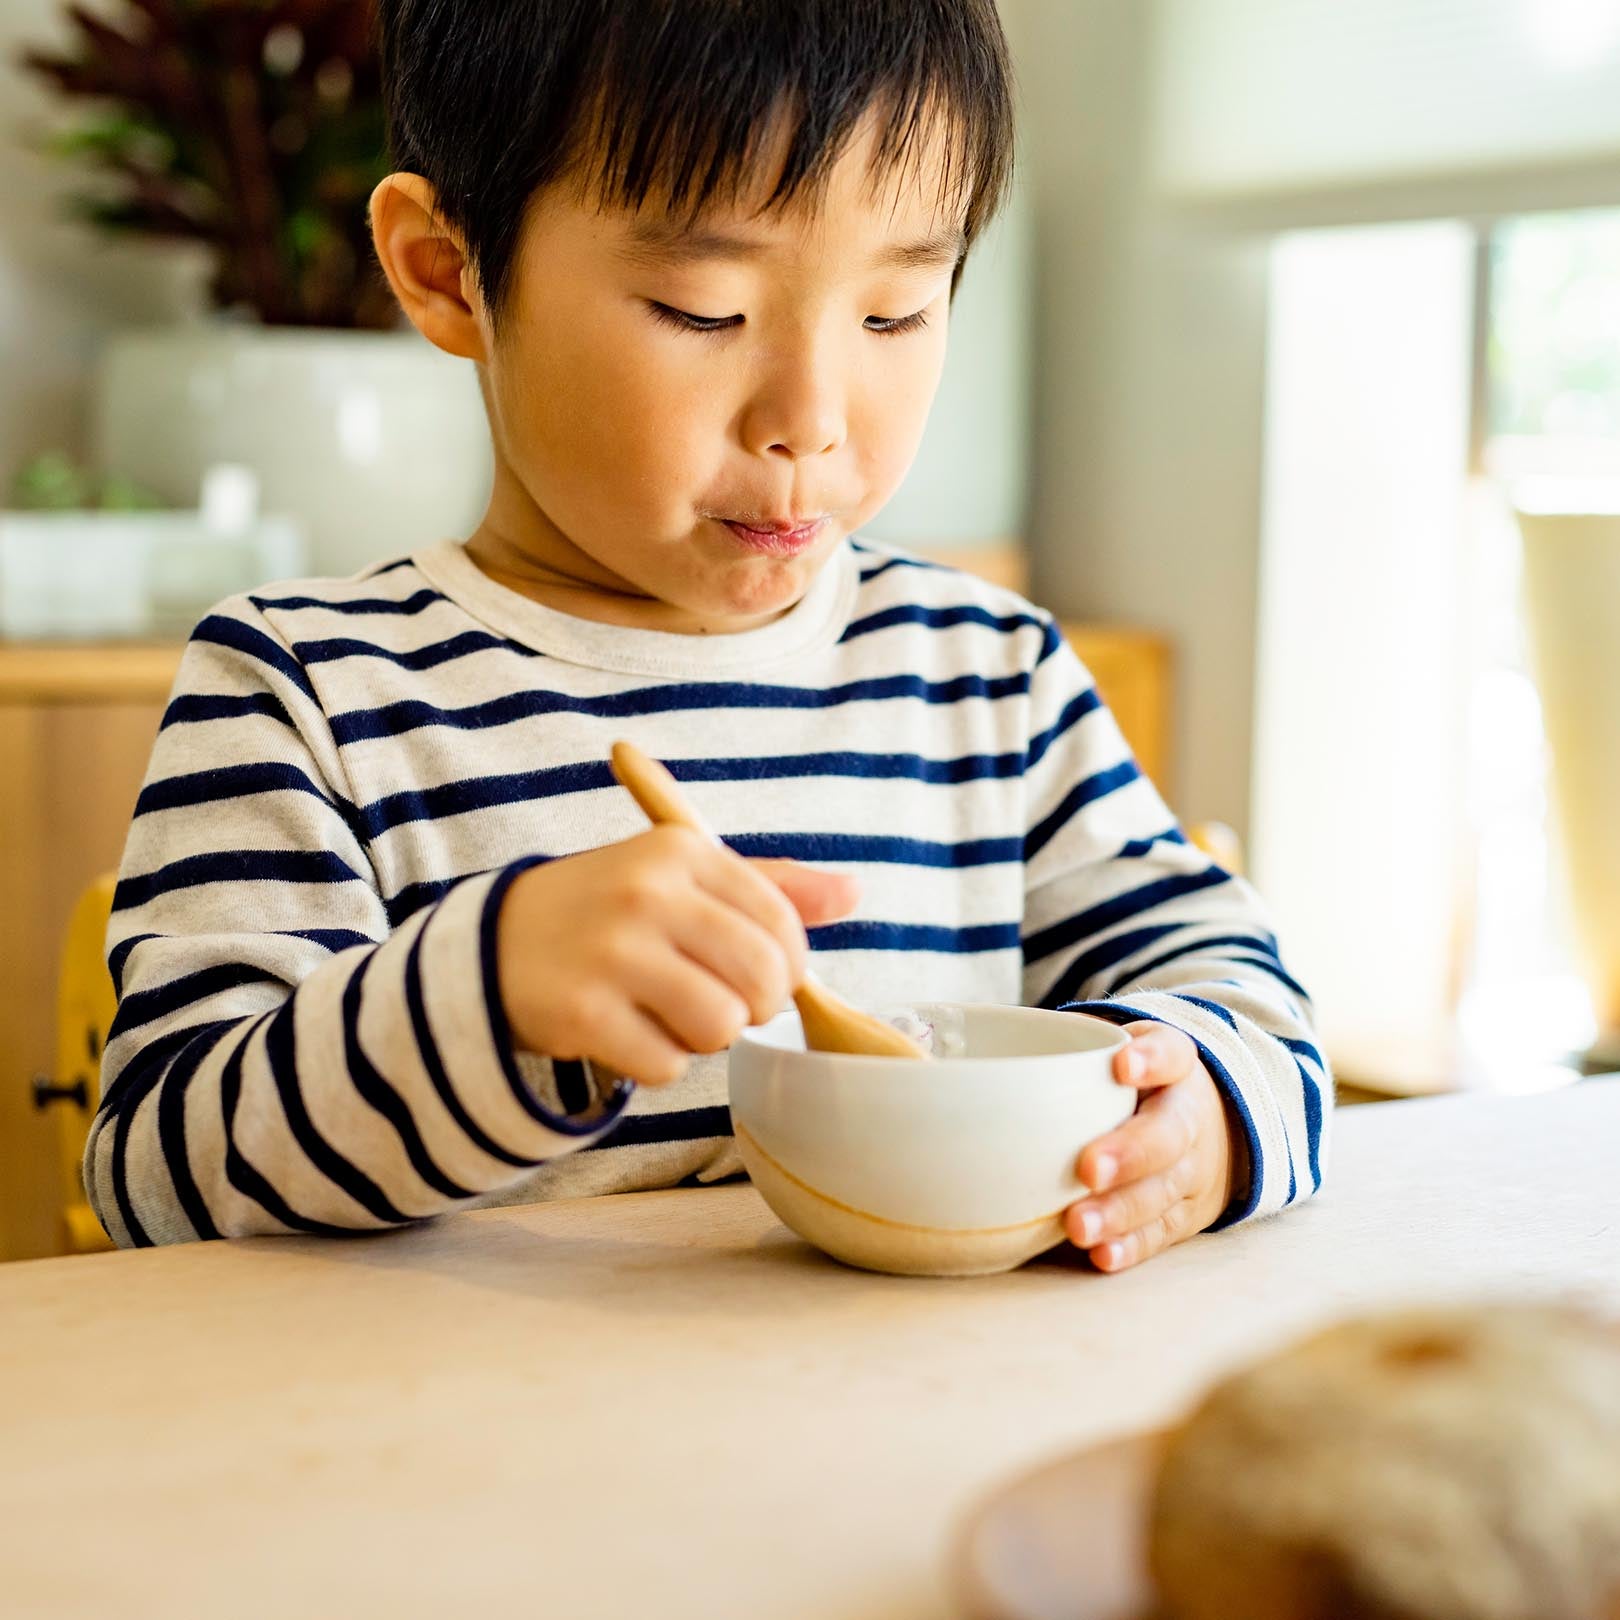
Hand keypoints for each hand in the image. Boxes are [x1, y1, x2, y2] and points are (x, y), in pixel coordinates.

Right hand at [497, 828, 859, 1086]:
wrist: (489, 946)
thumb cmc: (607, 912)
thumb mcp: (680, 877)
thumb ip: (768, 886)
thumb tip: (855, 892)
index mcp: (678, 851)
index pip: (780, 920)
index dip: (788, 964)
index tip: (762, 976)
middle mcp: (646, 893)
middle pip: (761, 978)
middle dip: (753, 1006)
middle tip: (720, 1004)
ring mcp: (612, 953)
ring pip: (719, 1026)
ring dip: (704, 1038)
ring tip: (668, 1016)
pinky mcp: (582, 1013)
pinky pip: (666, 1066)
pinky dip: (655, 1063)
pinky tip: (624, 1032)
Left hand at [1063, 1022, 1238, 1272]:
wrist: (1208, 1127)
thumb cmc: (1136, 1087)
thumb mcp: (1121, 1052)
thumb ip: (1075, 1050)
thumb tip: (980, 1058)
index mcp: (1176, 1068)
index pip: (1172, 1053)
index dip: (1151, 1059)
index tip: (1122, 1064)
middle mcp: (1190, 1118)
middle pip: (1168, 1134)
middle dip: (1129, 1153)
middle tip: (1088, 1168)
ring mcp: (1191, 1170)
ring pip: (1162, 1191)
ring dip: (1119, 1211)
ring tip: (1078, 1225)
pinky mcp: (1184, 1214)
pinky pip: (1160, 1232)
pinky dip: (1131, 1245)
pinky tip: (1101, 1254)